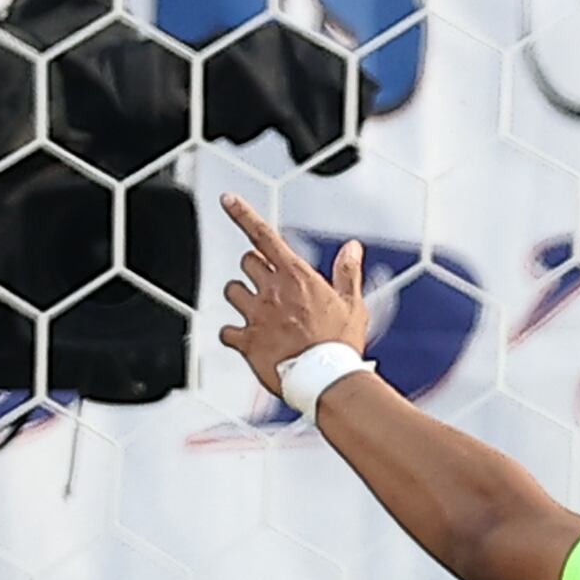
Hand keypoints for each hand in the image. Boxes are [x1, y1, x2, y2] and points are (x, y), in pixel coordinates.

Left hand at [216, 194, 368, 400]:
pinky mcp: (246, 340)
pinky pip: (227, 331)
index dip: (242, 214)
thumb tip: (352, 247)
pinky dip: (234, 335)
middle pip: (247, 262)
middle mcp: (272, 290)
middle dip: (255, 270)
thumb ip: (347, 272)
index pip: (264, 235)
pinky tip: (248, 341)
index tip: (227, 199)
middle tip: (269, 285)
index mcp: (297, 277)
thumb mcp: (353, 305)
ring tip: (259, 313)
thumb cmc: (340, 345)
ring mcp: (256, 315)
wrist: (326, 379)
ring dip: (241, 297)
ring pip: (232, 291)